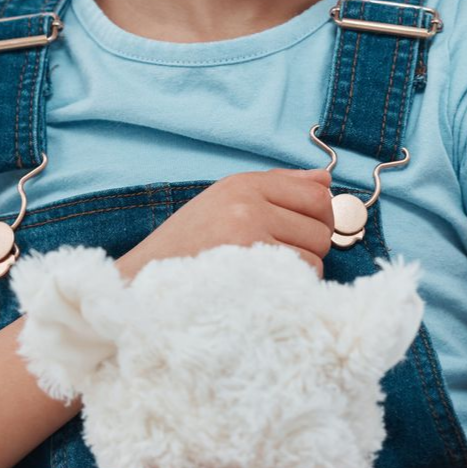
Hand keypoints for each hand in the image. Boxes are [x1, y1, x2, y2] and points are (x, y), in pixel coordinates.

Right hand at [116, 170, 334, 279]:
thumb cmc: (186, 247)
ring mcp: (249, 239)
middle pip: (321, 225)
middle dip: (310, 244)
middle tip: (280, 255)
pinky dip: (290, 288)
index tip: (304, 229)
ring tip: (265, 273)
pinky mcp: (250, 273)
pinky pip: (299, 279)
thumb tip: (326, 180)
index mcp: (242, 185)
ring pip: (315, 256)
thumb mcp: (225, 201)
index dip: (320, 216)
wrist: (141, 285)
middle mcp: (247, 206)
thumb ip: (279, 186)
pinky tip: (265, 287)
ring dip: (298, 270)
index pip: (315, 193)